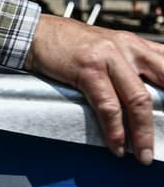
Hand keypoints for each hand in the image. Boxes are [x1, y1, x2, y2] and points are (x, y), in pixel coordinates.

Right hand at [27, 14, 163, 163]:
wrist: (36, 32)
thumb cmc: (69, 43)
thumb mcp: (109, 46)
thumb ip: (131, 66)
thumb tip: (146, 96)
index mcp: (136, 44)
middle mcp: (128, 48)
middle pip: (163, 84)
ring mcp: (108, 57)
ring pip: (138, 100)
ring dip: (143, 133)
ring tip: (143, 154)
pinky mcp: (88, 69)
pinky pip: (107, 105)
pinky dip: (114, 129)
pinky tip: (116, 144)